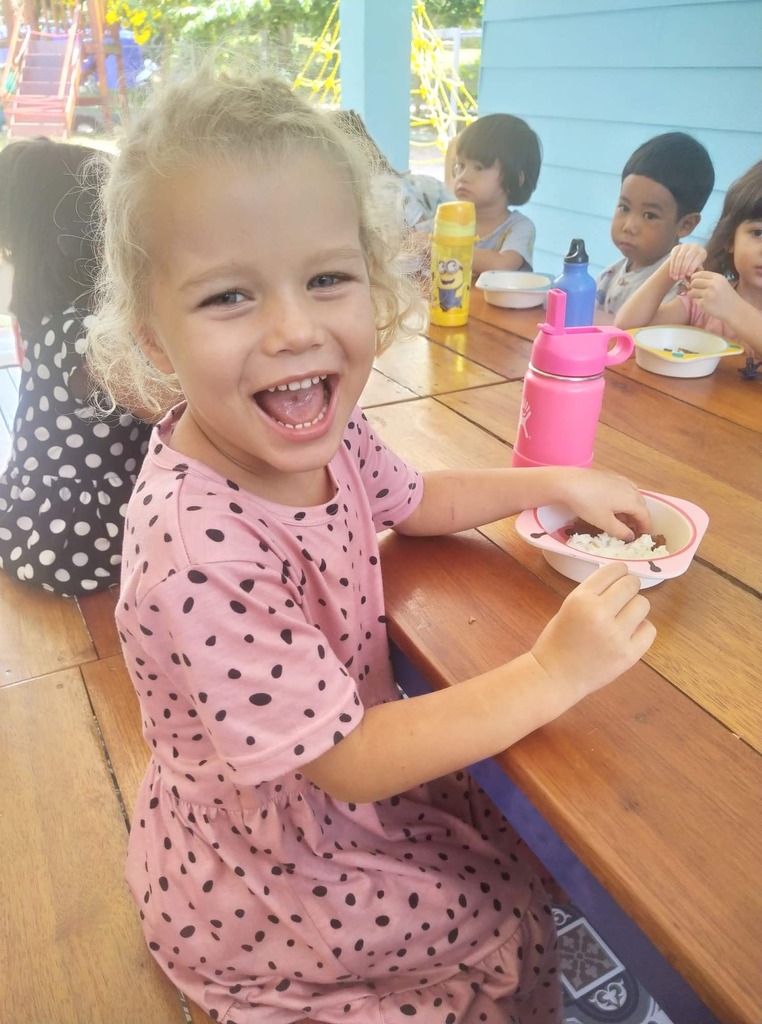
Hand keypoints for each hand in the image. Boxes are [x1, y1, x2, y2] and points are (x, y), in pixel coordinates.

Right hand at [531, 562, 655, 698]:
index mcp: (580, 599)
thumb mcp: (568, 607)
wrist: (554, 677)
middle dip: (629, 586)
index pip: (612, 571)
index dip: (619, 570)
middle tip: (624, 595)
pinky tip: (630, 633)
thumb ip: (592, 594)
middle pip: (631, 585)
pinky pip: (649, 630)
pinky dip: (642, 629)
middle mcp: (600, 613)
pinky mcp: (628, 655)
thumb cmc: (557, 640)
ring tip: (624, 616)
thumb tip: (620, 580)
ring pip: (643, 605)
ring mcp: (616, 635)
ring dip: (635, 607)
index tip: (620, 574)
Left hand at [557, 468, 648, 540]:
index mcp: (632, 500)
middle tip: (631, 530)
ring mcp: (620, 480)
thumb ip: (620, 531)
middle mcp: (630, 487)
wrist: (568, 483)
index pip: (645, 515)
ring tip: (621, 519)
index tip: (642, 536)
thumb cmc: (587, 504)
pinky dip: (624, 499)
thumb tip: (631, 537)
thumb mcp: (604, 522)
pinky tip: (612, 505)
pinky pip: (624, 489)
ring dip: (631, 508)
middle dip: (638, 518)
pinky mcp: (610, 476)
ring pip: (633, 496)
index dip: (645, 527)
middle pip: (641, 505)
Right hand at [668, 243, 705, 281]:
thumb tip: (692, 276)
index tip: (688, 275)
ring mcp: (685, 246)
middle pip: (688, 256)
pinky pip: (673, 257)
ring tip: (675, 277)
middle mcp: (695, 247)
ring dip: (677, 268)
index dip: (692, 267)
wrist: (685, 262)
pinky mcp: (677, 248)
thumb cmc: (693, 269)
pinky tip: (672, 274)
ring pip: (680, 257)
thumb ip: (696, 272)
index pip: (697, 258)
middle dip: (684, 267)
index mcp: (702, 252)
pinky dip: (672, 267)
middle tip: (681, 277)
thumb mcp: (697, 270)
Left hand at [685, 271, 738, 320]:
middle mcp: (712, 284)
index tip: (695, 282)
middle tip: (698, 291)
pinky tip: (706, 303)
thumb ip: (709, 279)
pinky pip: (695, 301)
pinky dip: (698, 302)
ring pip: (692, 291)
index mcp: (717, 277)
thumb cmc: (727, 296)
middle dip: (693, 286)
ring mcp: (708, 294)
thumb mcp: (721, 283)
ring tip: (703, 298)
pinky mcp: (704, 304)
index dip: (695, 278)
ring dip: (694, 295)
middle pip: (694, 282)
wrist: (735, 310)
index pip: (699, 273)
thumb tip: (691, 280)